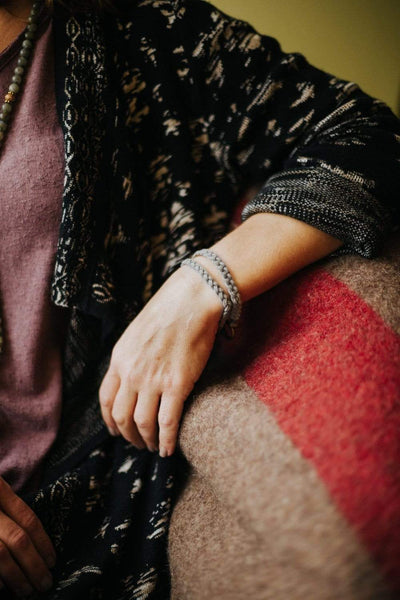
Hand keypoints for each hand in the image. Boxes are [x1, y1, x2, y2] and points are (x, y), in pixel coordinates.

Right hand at [0, 477, 55, 597]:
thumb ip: (8, 510)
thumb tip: (36, 544)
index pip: (27, 519)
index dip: (43, 542)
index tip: (53, 561)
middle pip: (17, 539)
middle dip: (34, 564)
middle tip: (45, 583)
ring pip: (0, 554)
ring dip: (16, 577)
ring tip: (26, 591)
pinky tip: (1, 589)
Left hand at [98, 265, 222, 456]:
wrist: (191, 300)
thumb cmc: (168, 312)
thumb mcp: (136, 333)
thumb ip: (130, 357)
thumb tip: (133, 378)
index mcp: (119, 359)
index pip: (106, 400)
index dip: (110, 421)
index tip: (116, 430)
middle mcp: (131, 373)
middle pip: (121, 416)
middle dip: (128, 436)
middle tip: (137, 443)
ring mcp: (153, 380)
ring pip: (142, 424)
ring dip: (147, 441)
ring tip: (154, 448)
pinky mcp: (177, 385)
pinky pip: (168, 423)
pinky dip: (167, 441)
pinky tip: (169, 450)